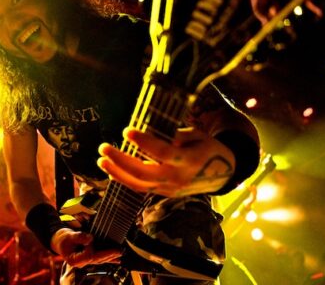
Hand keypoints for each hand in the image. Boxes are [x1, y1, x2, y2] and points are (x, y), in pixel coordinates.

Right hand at [50, 228, 120, 267]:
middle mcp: (81, 263)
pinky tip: (116, 260)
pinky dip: (108, 258)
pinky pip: (99, 259)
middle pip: (97, 260)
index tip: (91, 239)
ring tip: (119, 255)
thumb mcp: (69, 236)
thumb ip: (79, 237)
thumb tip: (90, 238)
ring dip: (110, 257)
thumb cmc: (62, 239)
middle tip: (119, 251)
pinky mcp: (88, 257)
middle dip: (108, 255)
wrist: (59, 241)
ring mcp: (85, 261)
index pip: (89, 256)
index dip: (93, 249)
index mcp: (75, 260)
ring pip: (100, 260)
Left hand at [97, 127, 234, 196]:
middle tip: (104, 147)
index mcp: (189, 160)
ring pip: (139, 185)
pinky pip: (141, 189)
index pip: (163, 153)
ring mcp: (170, 189)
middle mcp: (178, 178)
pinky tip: (111, 169)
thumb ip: (176, 135)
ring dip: (117, 172)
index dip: (144, 142)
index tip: (127, 131)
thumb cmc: (207, 147)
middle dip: (121, 161)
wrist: (222, 172)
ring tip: (102, 159)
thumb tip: (151, 132)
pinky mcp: (165, 194)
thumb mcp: (197, 136)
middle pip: (144, 173)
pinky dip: (124, 180)